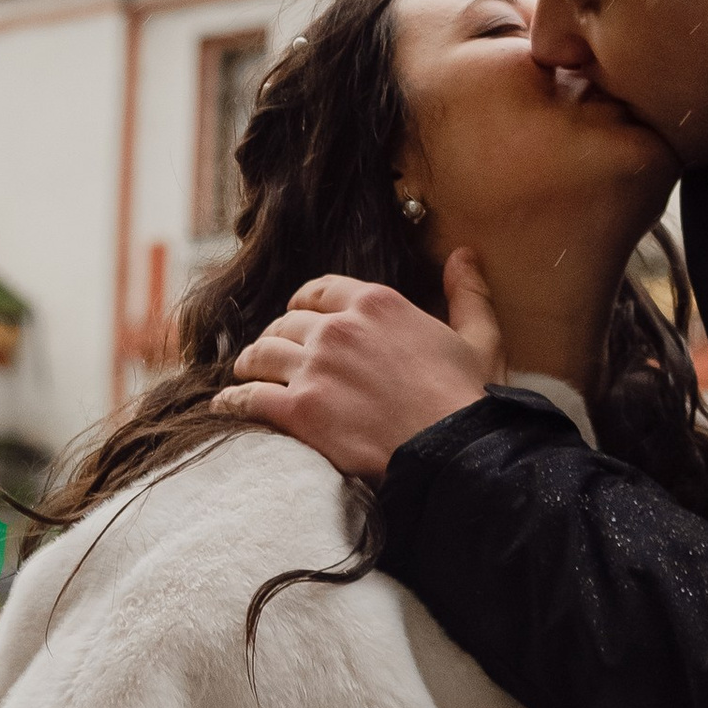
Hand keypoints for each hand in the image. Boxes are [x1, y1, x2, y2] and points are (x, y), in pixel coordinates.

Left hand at [217, 251, 501, 477]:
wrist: (453, 453)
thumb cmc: (468, 400)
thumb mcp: (479, 338)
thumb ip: (466, 292)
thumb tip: (463, 254)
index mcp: (376, 303)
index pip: (318, 291)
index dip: (303, 305)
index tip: (299, 318)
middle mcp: (339, 328)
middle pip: (286, 323)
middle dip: (277, 337)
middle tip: (272, 354)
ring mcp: (315, 368)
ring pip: (261, 354)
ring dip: (251, 363)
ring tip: (246, 374)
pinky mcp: (300, 410)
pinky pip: (250, 397)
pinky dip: (234, 400)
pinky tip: (228, 405)